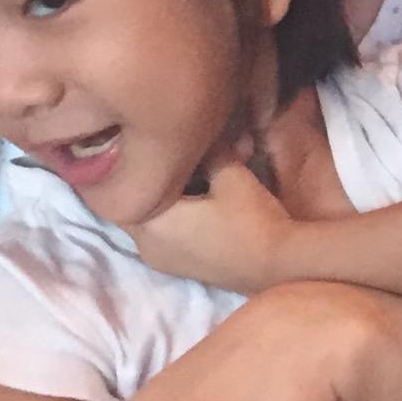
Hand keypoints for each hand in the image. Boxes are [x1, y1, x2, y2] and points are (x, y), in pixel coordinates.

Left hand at [130, 158, 294, 293]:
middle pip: (133, 203)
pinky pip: (161, 233)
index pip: (121, 184)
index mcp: (150, 223)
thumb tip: (194, 133)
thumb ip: (205, 150)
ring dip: (161, 198)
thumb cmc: (253, 221)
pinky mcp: (176, 266)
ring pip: (147, 219)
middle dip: (149, 178)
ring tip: (185, 175)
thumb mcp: (230, 172)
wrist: (281, 266)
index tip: (148, 142)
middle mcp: (144, 245)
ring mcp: (160, 259)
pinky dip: (170, 215)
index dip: (132, 160)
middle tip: (168, 155)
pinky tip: (194, 199)